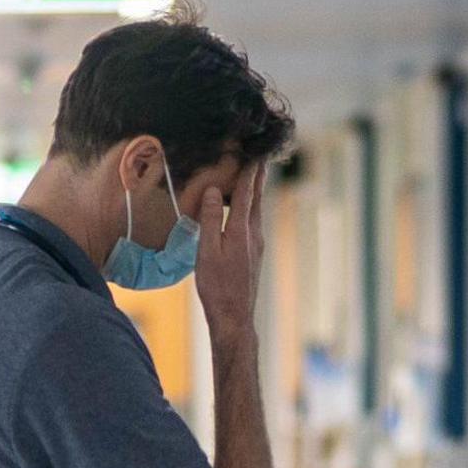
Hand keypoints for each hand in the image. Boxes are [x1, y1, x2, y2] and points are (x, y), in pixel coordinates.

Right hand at [194, 161, 268, 346]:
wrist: (234, 317)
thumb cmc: (217, 286)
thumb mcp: (208, 251)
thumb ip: (211, 219)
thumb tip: (214, 191)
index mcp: (242, 229)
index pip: (246, 192)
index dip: (248, 170)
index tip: (251, 151)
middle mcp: (254, 233)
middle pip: (257, 197)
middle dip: (257, 176)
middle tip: (259, 156)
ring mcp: (257, 245)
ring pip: (257, 210)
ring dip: (255, 192)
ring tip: (253, 177)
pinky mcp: (254, 255)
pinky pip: (254, 222)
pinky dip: (251, 208)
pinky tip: (245, 211)